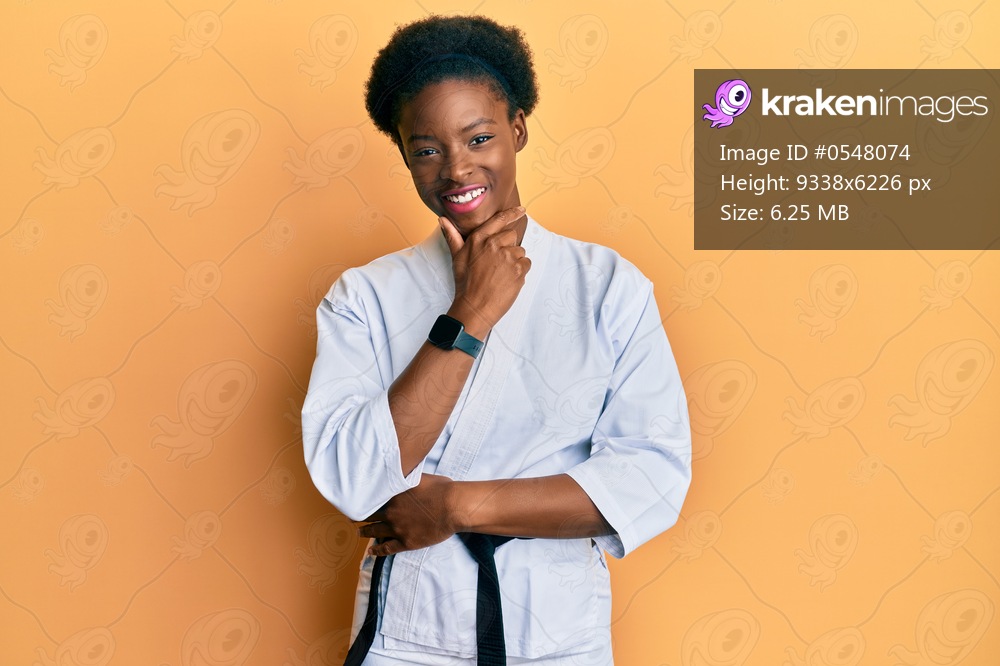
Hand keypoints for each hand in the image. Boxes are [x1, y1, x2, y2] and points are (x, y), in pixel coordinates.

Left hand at [357, 474, 457, 556]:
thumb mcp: (421, 476)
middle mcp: (391, 511)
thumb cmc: (442, 488)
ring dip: (364, 532)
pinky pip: (387, 548)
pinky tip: (371, 552)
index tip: (356, 498)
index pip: (372, 496)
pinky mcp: (406, 542)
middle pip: (370, 514)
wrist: (453, 506)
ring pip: (375, 531)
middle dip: (358, 515)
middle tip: (350, 516)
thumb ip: (408, 477)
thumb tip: (403, 472)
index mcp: (393, 494)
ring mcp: (397, 528)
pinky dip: (377, 550)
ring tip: (358, 532)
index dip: (363, 498)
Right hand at [440, 206, 529, 334]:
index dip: (512, 213)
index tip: (521, 210)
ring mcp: (508, 257)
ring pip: (520, 251)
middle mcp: (494, 244)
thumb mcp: (456, 258)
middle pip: (512, 235)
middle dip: (508, 247)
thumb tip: (442, 220)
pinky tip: (507, 280)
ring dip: (515, 261)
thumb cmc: (465, 284)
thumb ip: (453, 236)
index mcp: (479, 239)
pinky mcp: (518, 270)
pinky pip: (526, 264)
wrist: (474, 307)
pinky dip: (520, 271)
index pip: (499, 220)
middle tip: (497, 263)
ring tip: (500, 274)